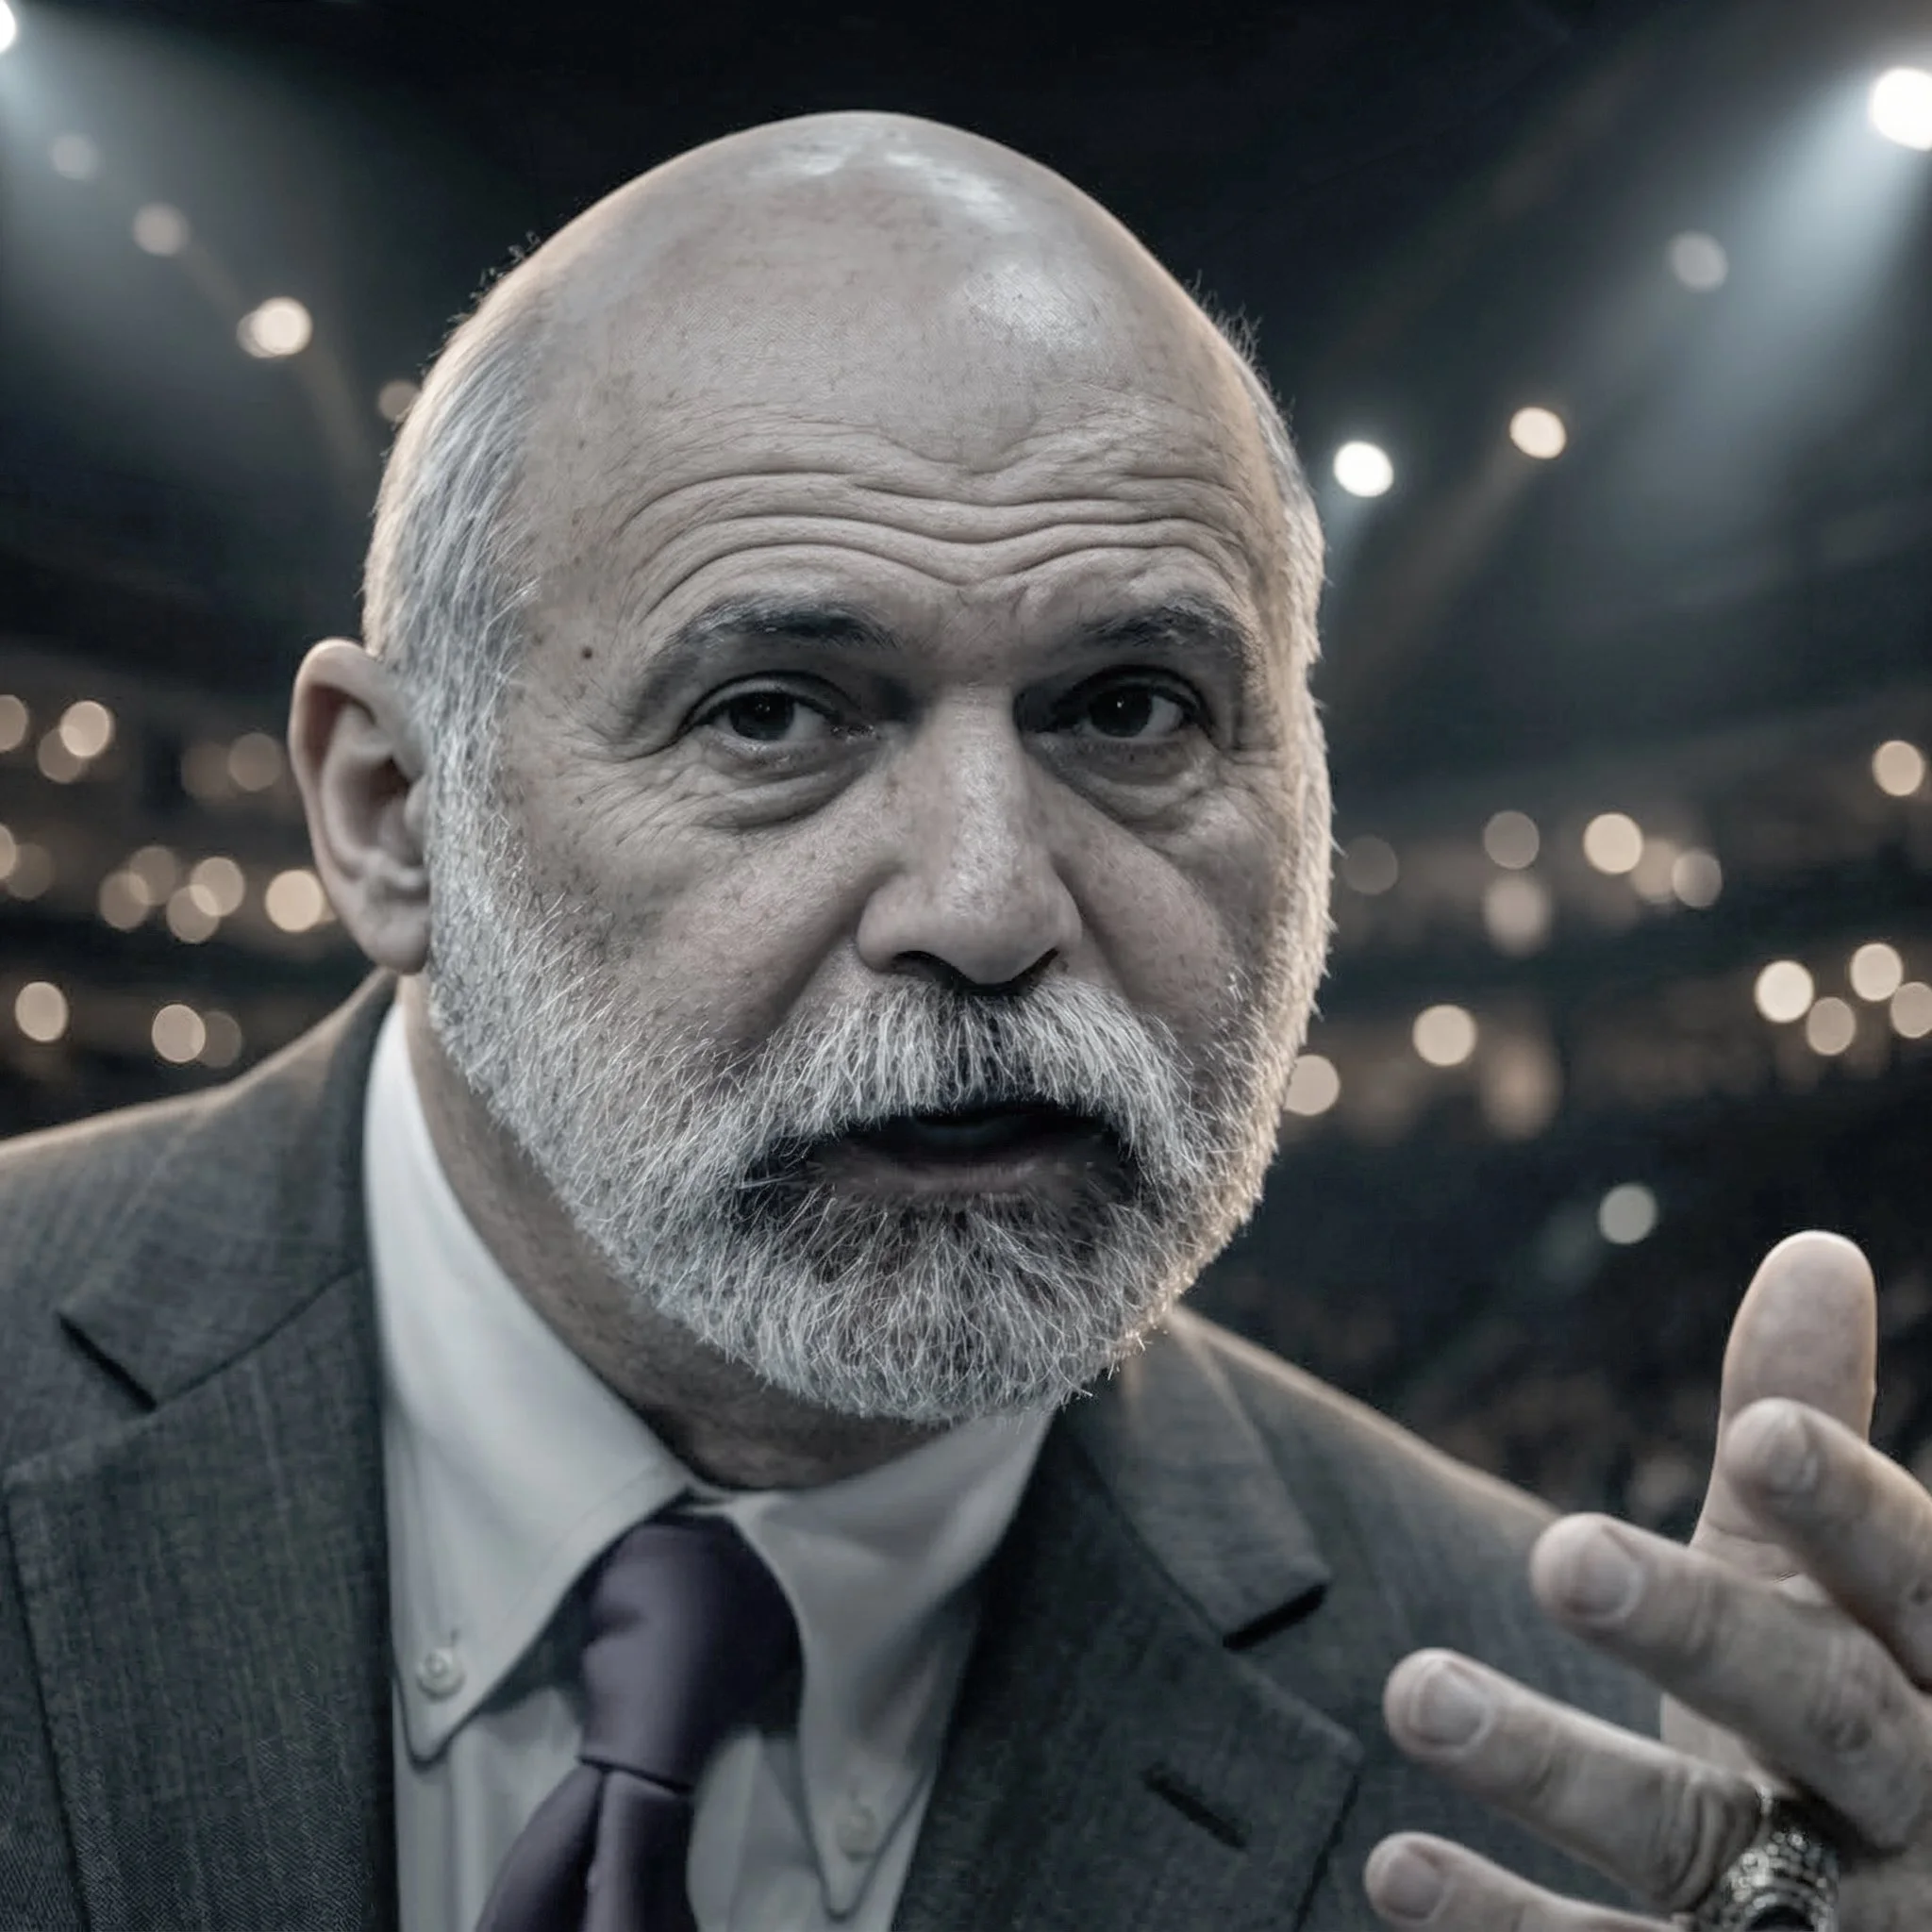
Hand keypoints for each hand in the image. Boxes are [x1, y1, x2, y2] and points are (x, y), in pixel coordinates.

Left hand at [1364, 1230, 1931, 1927]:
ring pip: (1705, 1844)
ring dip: (1555, 1769)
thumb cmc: (1858, 1719)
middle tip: (1561, 1551)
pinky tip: (1393, 1869)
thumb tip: (1812, 1246)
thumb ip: (1813, 1439)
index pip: (1920, 1584)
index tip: (1761, 1434)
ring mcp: (1841, 1924)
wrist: (1902, 1928)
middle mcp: (1922, 1806)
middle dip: (1700, 1629)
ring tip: (1415, 1690)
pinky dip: (1510, 1926)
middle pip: (1824, 1714)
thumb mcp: (1830, 1588)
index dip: (1851, 1513)